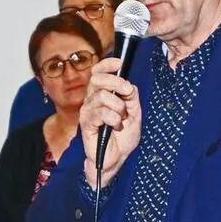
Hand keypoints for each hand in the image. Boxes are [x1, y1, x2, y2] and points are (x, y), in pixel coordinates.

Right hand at [79, 57, 141, 185]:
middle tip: (127, 91)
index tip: (119, 63)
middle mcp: (92, 99)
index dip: (107, 64)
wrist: (116, 158)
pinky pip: (100, 112)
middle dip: (115, 81)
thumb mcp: (134, 114)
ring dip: (118, 105)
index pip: (99, 71)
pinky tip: (115, 125)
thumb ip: (132, 98)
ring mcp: (88, 111)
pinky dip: (113, 118)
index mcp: (103, 93)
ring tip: (122, 117)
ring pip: (101, 96)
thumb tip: (129, 85)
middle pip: (97, 79)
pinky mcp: (86, 123)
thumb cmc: (122, 136)